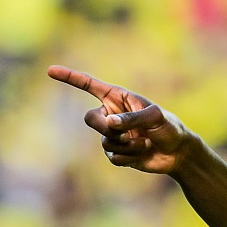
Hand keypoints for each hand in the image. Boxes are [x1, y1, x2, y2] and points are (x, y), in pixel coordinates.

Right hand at [48, 65, 192, 173]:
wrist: (177, 152)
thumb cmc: (168, 127)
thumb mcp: (154, 117)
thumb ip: (131, 118)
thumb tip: (110, 123)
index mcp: (118, 97)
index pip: (89, 85)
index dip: (70, 77)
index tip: (50, 70)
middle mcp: (111, 114)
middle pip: (90, 119)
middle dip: (106, 128)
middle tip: (125, 132)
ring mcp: (112, 134)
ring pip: (104, 140)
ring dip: (126, 144)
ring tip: (144, 143)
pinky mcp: (116, 152)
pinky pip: (112, 156)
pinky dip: (128, 156)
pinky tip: (142, 153)